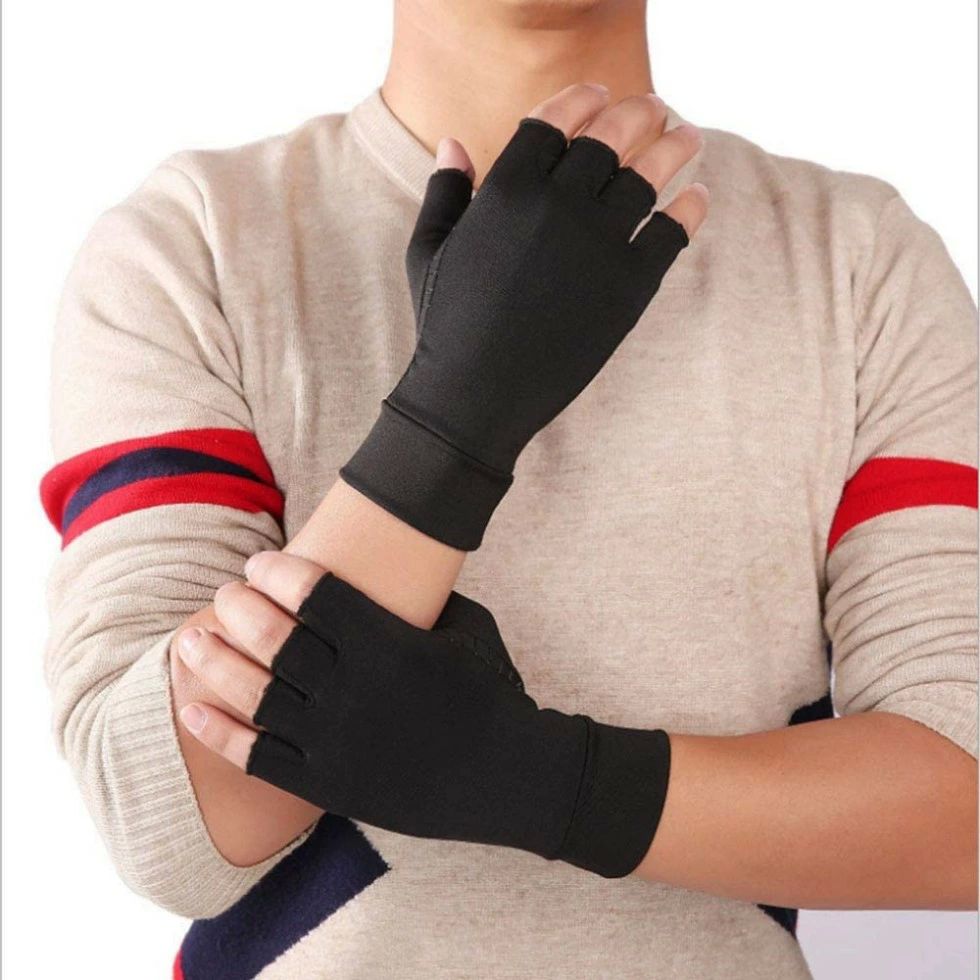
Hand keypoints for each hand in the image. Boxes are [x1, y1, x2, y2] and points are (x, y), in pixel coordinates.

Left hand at [176, 551, 670, 877]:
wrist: (510, 775)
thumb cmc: (491, 692)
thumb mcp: (469, 629)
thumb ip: (424, 599)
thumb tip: (388, 570)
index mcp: (391, 645)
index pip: (316, 595)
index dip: (279, 572)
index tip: (261, 562)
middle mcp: (357, 691)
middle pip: (276, 639)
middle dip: (240, 608)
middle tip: (225, 595)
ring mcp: (339, 741)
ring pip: (258, 695)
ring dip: (215, 663)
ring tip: (191, 640)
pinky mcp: (329, 784)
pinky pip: (260, 757)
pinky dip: (219, 732)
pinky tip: (190, 708)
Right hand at [342, 84, 707, 550]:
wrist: (476, 396)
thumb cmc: (447, 326)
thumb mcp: (429, 252)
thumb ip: (445, 193)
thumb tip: (453, 143)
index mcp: (506, 188)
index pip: (556, 117)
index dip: (583, 99)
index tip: (602, 93)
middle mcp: (557, 204)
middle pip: (612, 134)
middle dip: (637, 111)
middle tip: (654, 107)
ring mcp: (598, 244)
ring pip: (651, 172)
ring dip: (676, 144)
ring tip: (687, 135)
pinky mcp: (630, 286)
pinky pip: (673, 231)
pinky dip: (691, 208)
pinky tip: (697, 196)